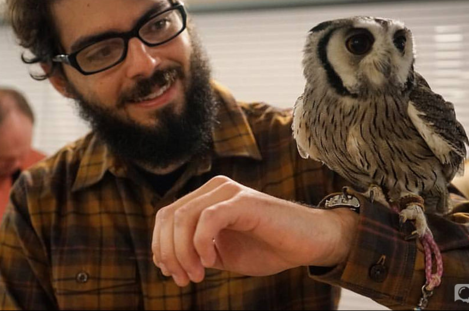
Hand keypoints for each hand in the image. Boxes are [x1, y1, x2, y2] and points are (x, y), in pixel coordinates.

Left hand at [152, 176, 357, 286]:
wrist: (307, 244)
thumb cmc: (268, 247)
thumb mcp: (222, 253)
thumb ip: (195, 251)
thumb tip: (165, 260)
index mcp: (206, 198)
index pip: (166, 215)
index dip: (161, 246)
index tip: (172, 274)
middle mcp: (214, 188)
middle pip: (169, 216)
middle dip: (169, 252)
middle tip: (184, 279)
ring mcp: (228, 192)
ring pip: (183, 217)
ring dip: (182, 252)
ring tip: (197, 275)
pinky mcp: (243, 201)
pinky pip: (207, 219)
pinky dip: (200, 244)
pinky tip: (209, 262)